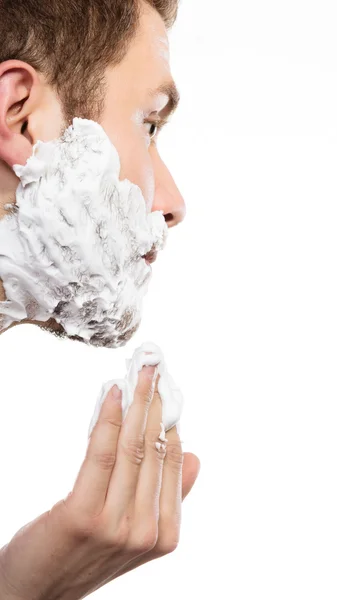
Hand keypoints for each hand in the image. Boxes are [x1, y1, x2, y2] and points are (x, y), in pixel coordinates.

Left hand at [0, 366, 199, 599]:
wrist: (37, 591)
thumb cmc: (85, 555)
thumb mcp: (135, 535)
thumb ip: (167, 499)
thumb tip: (193, 457)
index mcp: (164, 536)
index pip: (173, 462)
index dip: (170, 420)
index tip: (167, 391)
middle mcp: (145, 532)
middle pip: (154, 451)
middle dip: (155, 404)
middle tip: (153, 371)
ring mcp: (114, 525)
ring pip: (132, 448)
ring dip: (136, 404)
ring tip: (138, 375)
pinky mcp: (82, 515)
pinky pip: (102, 454)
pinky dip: (109, 419)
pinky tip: (113, 396)